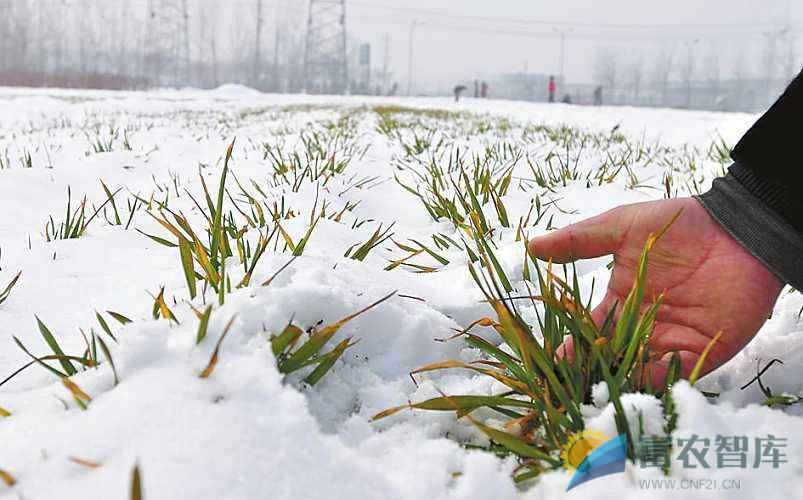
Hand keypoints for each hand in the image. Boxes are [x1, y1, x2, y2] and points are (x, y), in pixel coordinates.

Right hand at [527, 197, 782, 386]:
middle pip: (608, 358)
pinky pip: (673, 373)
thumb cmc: (677, 224)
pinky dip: (653, 379)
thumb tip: (532, 246)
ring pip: (636, 370)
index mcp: (620, 303)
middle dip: (587, 372)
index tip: (550, 356)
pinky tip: (633, 382)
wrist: (735, 229)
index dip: (569, 345)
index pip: (587, 332)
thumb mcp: (620, 228)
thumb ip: (578, 240)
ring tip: (594, 392)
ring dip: (616, 381)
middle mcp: (641, 328)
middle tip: (565, 386)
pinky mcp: (701, 351)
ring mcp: (670, 341)